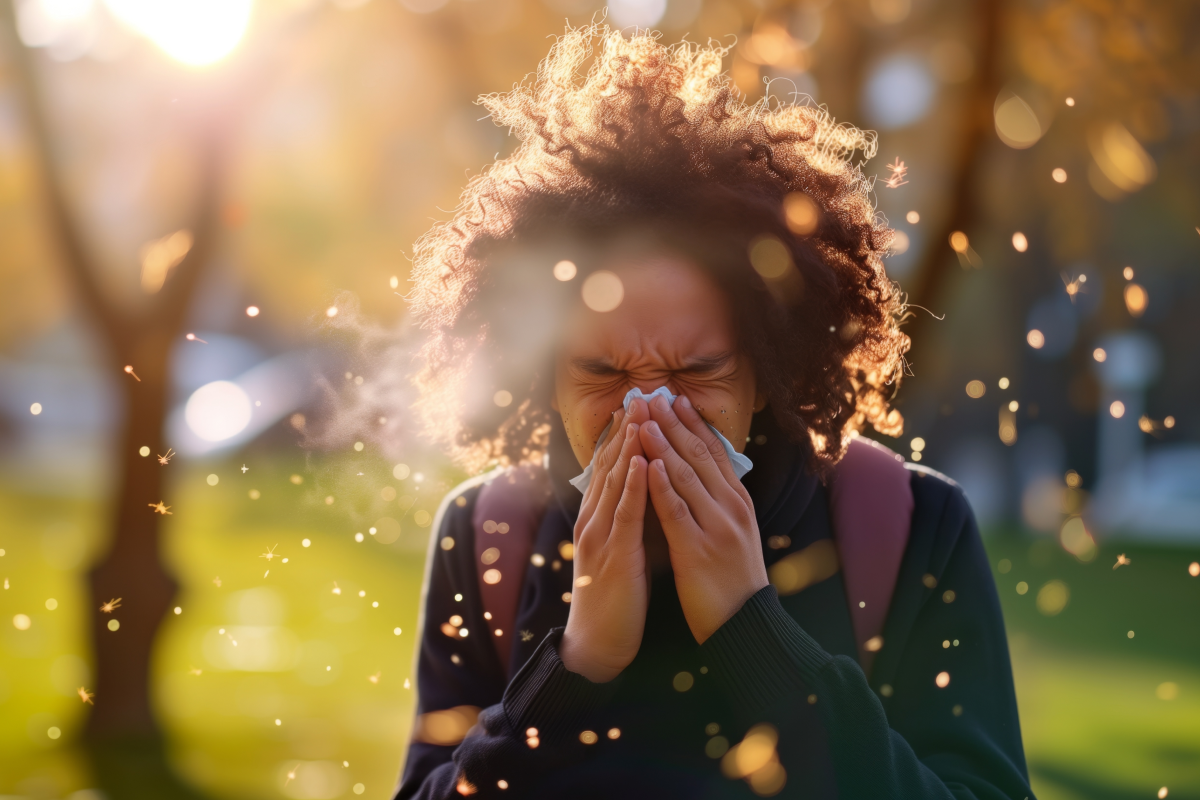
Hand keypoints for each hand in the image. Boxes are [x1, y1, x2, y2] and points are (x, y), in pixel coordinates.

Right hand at [559, 400, 650, 682]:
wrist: (597, 644)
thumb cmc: (615, 598)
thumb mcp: (623, 549)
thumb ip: (633, 518)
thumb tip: (653, 489)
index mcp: (599, 518)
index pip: (611, 467)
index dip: (625, 433)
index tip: (639, 402)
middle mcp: (594, 520)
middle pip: (610, 465)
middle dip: (627, 428)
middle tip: (640, 392)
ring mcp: (600, 536)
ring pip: (614, 482)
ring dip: (628, 445)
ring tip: (641, 412)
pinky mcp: (612, 556)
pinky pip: (624, 515)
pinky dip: (632, 485)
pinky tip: (640, 461)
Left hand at [639, 393, 766, 643]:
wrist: (746, 626)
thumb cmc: (733, 581)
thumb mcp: (734, 532)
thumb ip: (718, 502)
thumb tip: (702, 472)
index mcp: (738, 502)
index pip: (715, 452)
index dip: (693, 423)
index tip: (675, 398)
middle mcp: (731, 508)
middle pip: (700, 456)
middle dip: (674, 423)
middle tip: (653, 396)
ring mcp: (716, 527)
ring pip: (687, 476)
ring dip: (663, 444)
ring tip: (644, 418)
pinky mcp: (698, 550)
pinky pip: (677, 511)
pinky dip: (662, 485)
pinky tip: (648, 464)